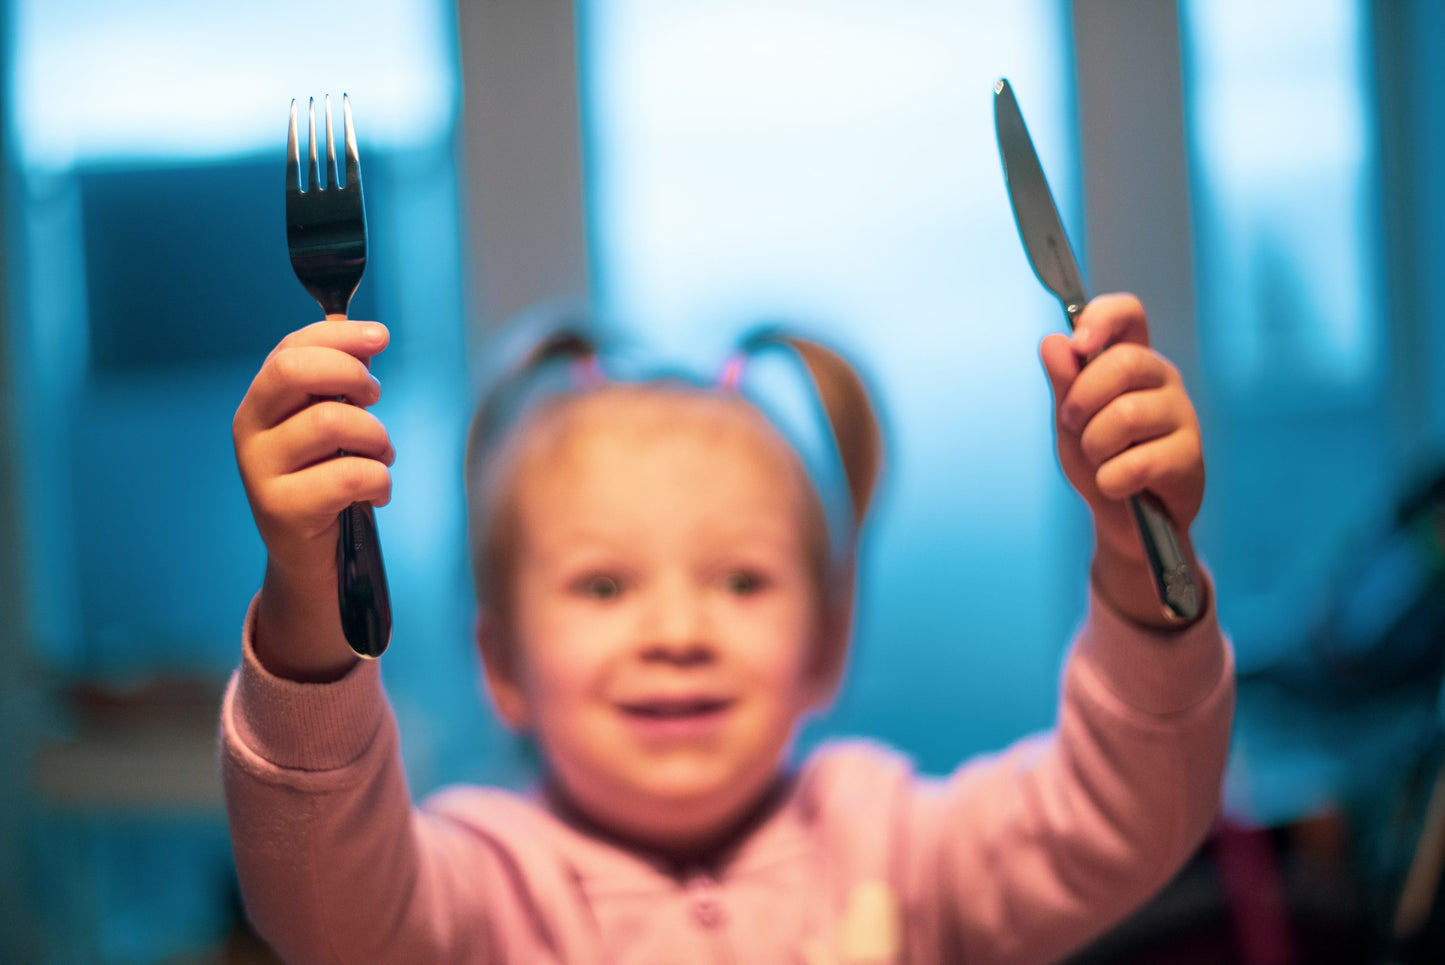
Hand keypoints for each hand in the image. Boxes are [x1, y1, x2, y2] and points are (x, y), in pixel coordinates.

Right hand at [232, 320, 392, 676]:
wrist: (314, 562)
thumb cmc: (328, 485)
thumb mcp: (330, 431)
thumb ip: (339, 387)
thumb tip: (367, 337)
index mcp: (260, 404)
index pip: (290, 350)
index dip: (338, 336)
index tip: (381, 337)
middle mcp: (248, 433)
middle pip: (294, 371)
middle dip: (350, 375)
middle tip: (375, 398)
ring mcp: (259, 473)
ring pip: (332, 421)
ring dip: (376, 436)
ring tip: (381, 457)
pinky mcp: (282, 512)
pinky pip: (350, 476)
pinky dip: (380, 481)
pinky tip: (377, 494)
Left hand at [1039, 294, 1205, 624]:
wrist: (1123, 523)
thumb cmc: (1099, 461)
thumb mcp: (1070, 420)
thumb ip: (1063, 382)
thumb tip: (1054, 342)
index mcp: (1132, 361)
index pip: (1128, 314)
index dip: (1103, 318)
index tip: (1080, 343)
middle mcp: (1163, 380)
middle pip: (1123, 361)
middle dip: (1081, 400)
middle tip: (1075, 427)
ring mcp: (1182, 416)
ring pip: (1124, 415)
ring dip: (1094, 447)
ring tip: (1101, 462)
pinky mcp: (1190, 458)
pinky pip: (1136, 463)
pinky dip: (1111, 481)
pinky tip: (1119, 486)